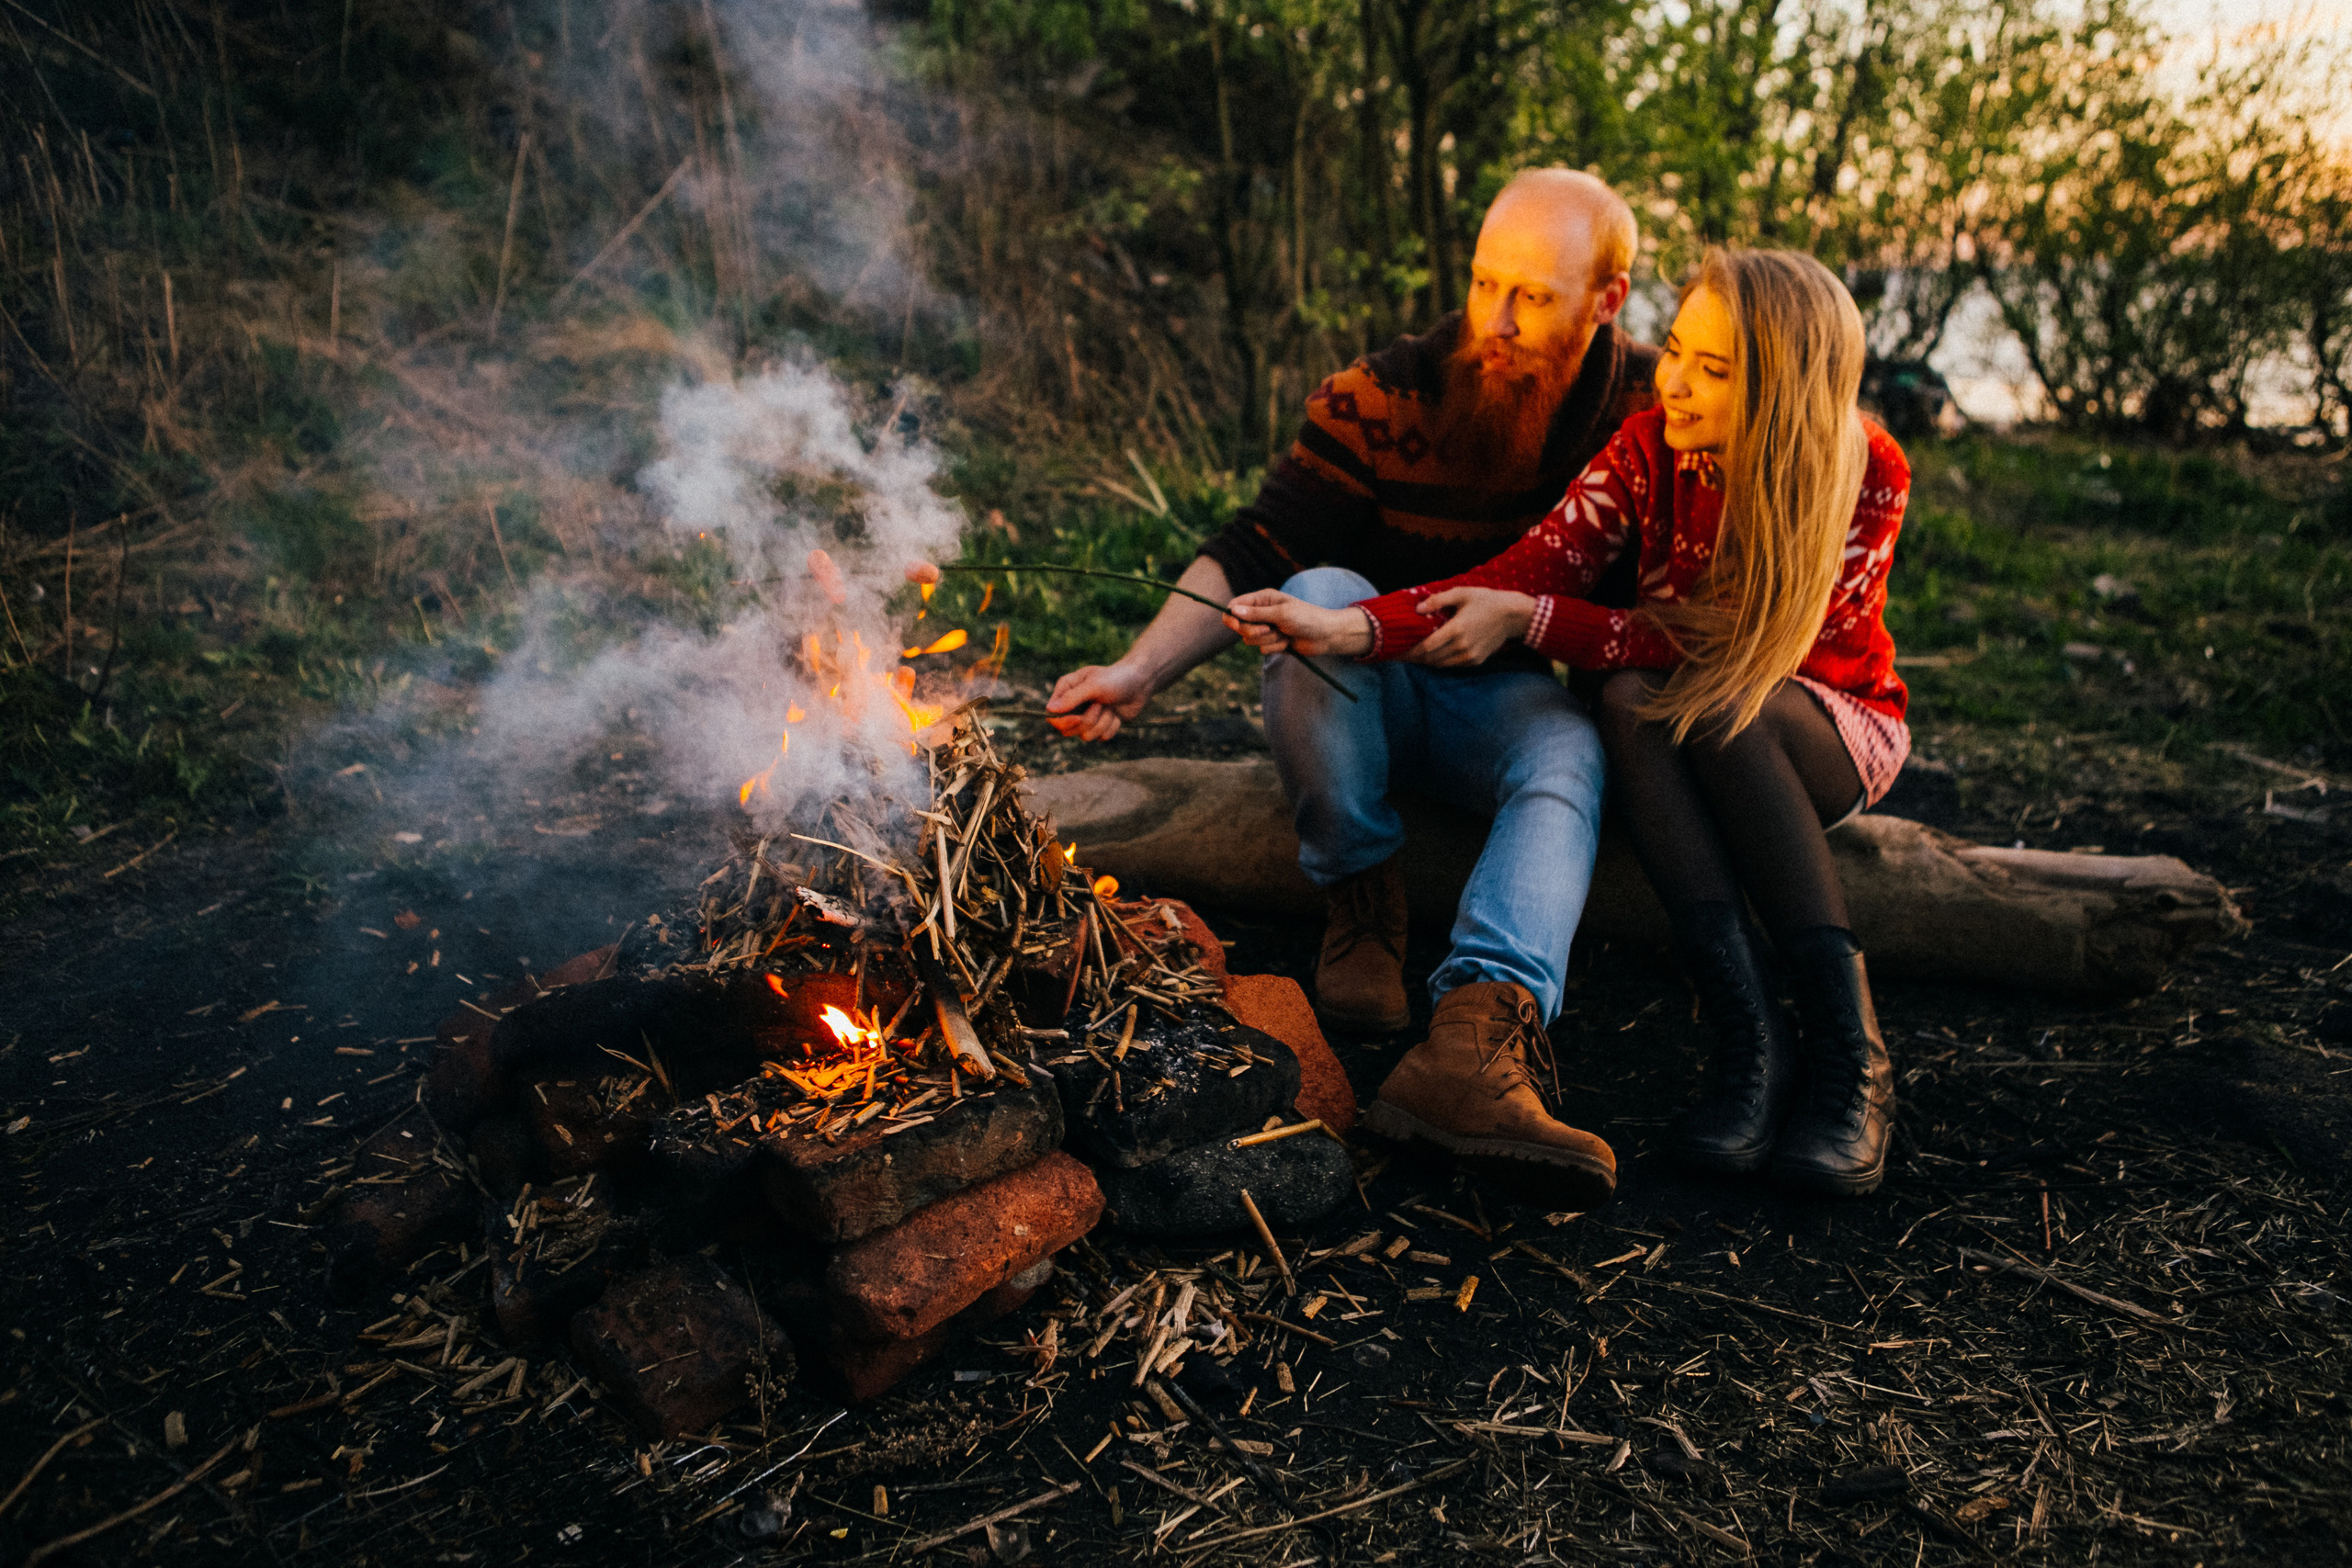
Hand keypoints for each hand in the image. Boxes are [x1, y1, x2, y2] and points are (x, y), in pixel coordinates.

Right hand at [1045, 661, 1154, 740]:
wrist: (1141, 683)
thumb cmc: (1116, 679)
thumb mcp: (1093, 686)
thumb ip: (1071, 698)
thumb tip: (1050, 709)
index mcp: (1067, 689)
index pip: (1053, 713)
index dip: (1063, 721)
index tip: (1078, 717)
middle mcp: (1074, 704)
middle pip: (1067, 729)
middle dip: (1088, 721)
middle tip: (1100, 706)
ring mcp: (1088, 716)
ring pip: (1086, 735)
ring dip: (1102, 722)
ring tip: (1110, 707)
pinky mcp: (1101, 725)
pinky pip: (1101, 737)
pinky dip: (1112, 726)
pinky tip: (1117, 714)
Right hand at [1220, 591, 1372, 658]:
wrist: (1325, 636)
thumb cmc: (1306, 618)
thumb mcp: (1280, 613)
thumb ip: (1256, 613)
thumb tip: (1233, 610)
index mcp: (1263, 599)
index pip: (1235, 605)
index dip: (1231, 616)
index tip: (1235, 626)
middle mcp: (1262, 612)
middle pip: (1240, 625)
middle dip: (1253, 631)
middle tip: (1269, 629)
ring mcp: (1267, 628)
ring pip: (1250, 639)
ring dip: (1268, 639)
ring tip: (1284, 634)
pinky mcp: (1272, 642)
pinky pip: (1262, 649)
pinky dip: (1275, 647)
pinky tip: (1288, 642)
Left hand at [1404, 587, 1536, 666]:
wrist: (1513, 615)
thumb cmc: (1486, 601)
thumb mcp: (1462, 593)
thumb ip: (1438, 601)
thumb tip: (1417, 609)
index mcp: (1456, 630)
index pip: (1427, 647)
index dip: (1411, 651)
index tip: (1398, 651)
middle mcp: (1462, 647)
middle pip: (1431, 658)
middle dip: (1415, 657)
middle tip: (1402, 653)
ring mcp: (1470, 656)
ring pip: (1441, 664)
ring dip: (1427, 660)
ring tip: (1415, 654)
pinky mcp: (1476, 660)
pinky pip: (1453, 664)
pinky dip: (1441, 661)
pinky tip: (1434, 653)